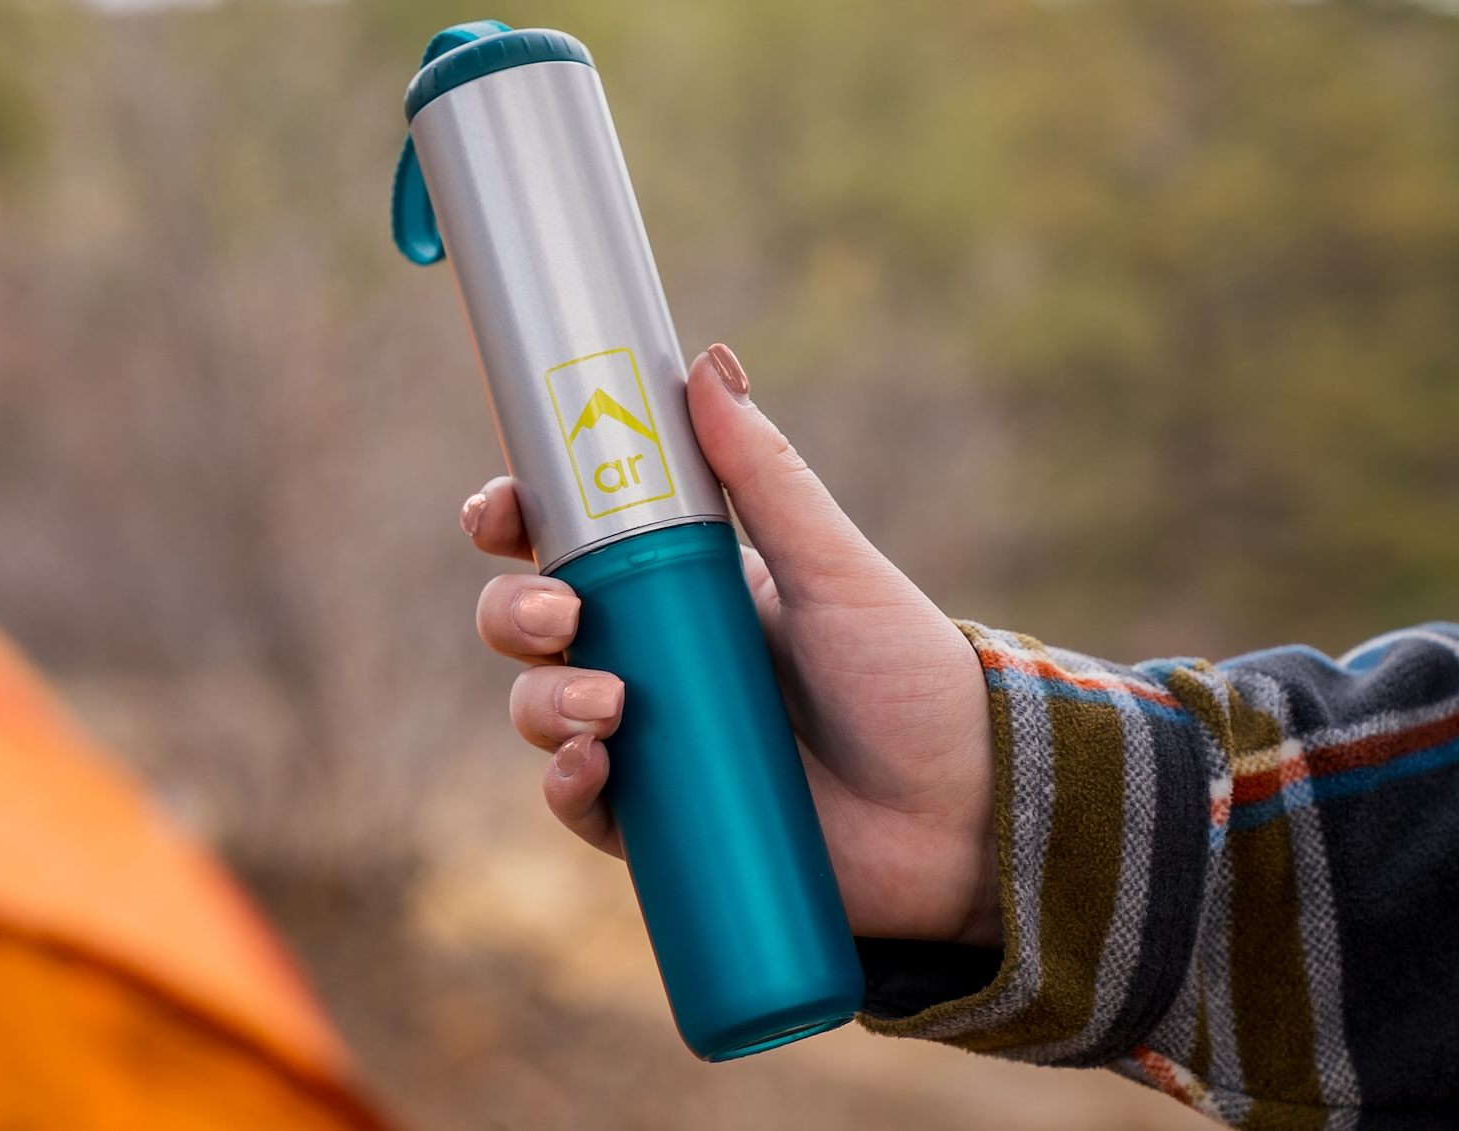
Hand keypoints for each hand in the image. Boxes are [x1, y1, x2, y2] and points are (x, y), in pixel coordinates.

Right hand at [462, 343, 1000, 946]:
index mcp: (682, 585)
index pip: (567, 543)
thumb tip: (707, 362)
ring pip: (540, 710)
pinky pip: (579, 804)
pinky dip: (564, 785)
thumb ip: (766, 474)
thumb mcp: (833, 569)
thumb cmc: (907, 679)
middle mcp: (652, 658)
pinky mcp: (658, 826)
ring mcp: (648, 743)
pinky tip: (591, 767)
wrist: (962, 811)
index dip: (512, 522)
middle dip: (515, 614)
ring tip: (610, 706)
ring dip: (543, 701)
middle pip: (531, 626)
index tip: (496, 514)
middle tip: (561, 616)